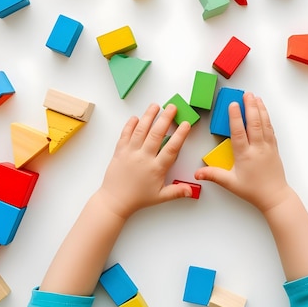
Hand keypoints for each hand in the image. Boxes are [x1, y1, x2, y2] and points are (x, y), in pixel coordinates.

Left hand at [98, 103, 191, 218]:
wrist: (115, 200)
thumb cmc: (138, 198)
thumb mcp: (160, 197)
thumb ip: (177, 191)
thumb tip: (192, 190)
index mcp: (156, 168)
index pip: (171, 148)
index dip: (180, 135)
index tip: (186, 124)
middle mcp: (143, 158)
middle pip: (156, 134)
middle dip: (165, 118)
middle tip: (172, 107)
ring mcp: (130, 153)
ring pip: (141, 130)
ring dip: (148, 116)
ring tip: (156, 106)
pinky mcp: (119, 151)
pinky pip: (125, 134)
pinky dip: (130, 125)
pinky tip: (136, 117)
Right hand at [195, 93, 291, 212]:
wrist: (274, 196)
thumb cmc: (252, 190)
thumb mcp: (230, 183)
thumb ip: (213, 175)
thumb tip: (197, 173)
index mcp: (244, 155)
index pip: (238, 132)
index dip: (235, 117)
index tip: (233, 104)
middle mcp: (257, 148)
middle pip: (254, 123)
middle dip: (250, 107)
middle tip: (246, 94)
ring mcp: (267, 147)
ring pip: (264, 124)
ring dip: (260, 109)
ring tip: (255, 97)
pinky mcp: (274, 148)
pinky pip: (270, 129)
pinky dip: (267, 118)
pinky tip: (264, 111)